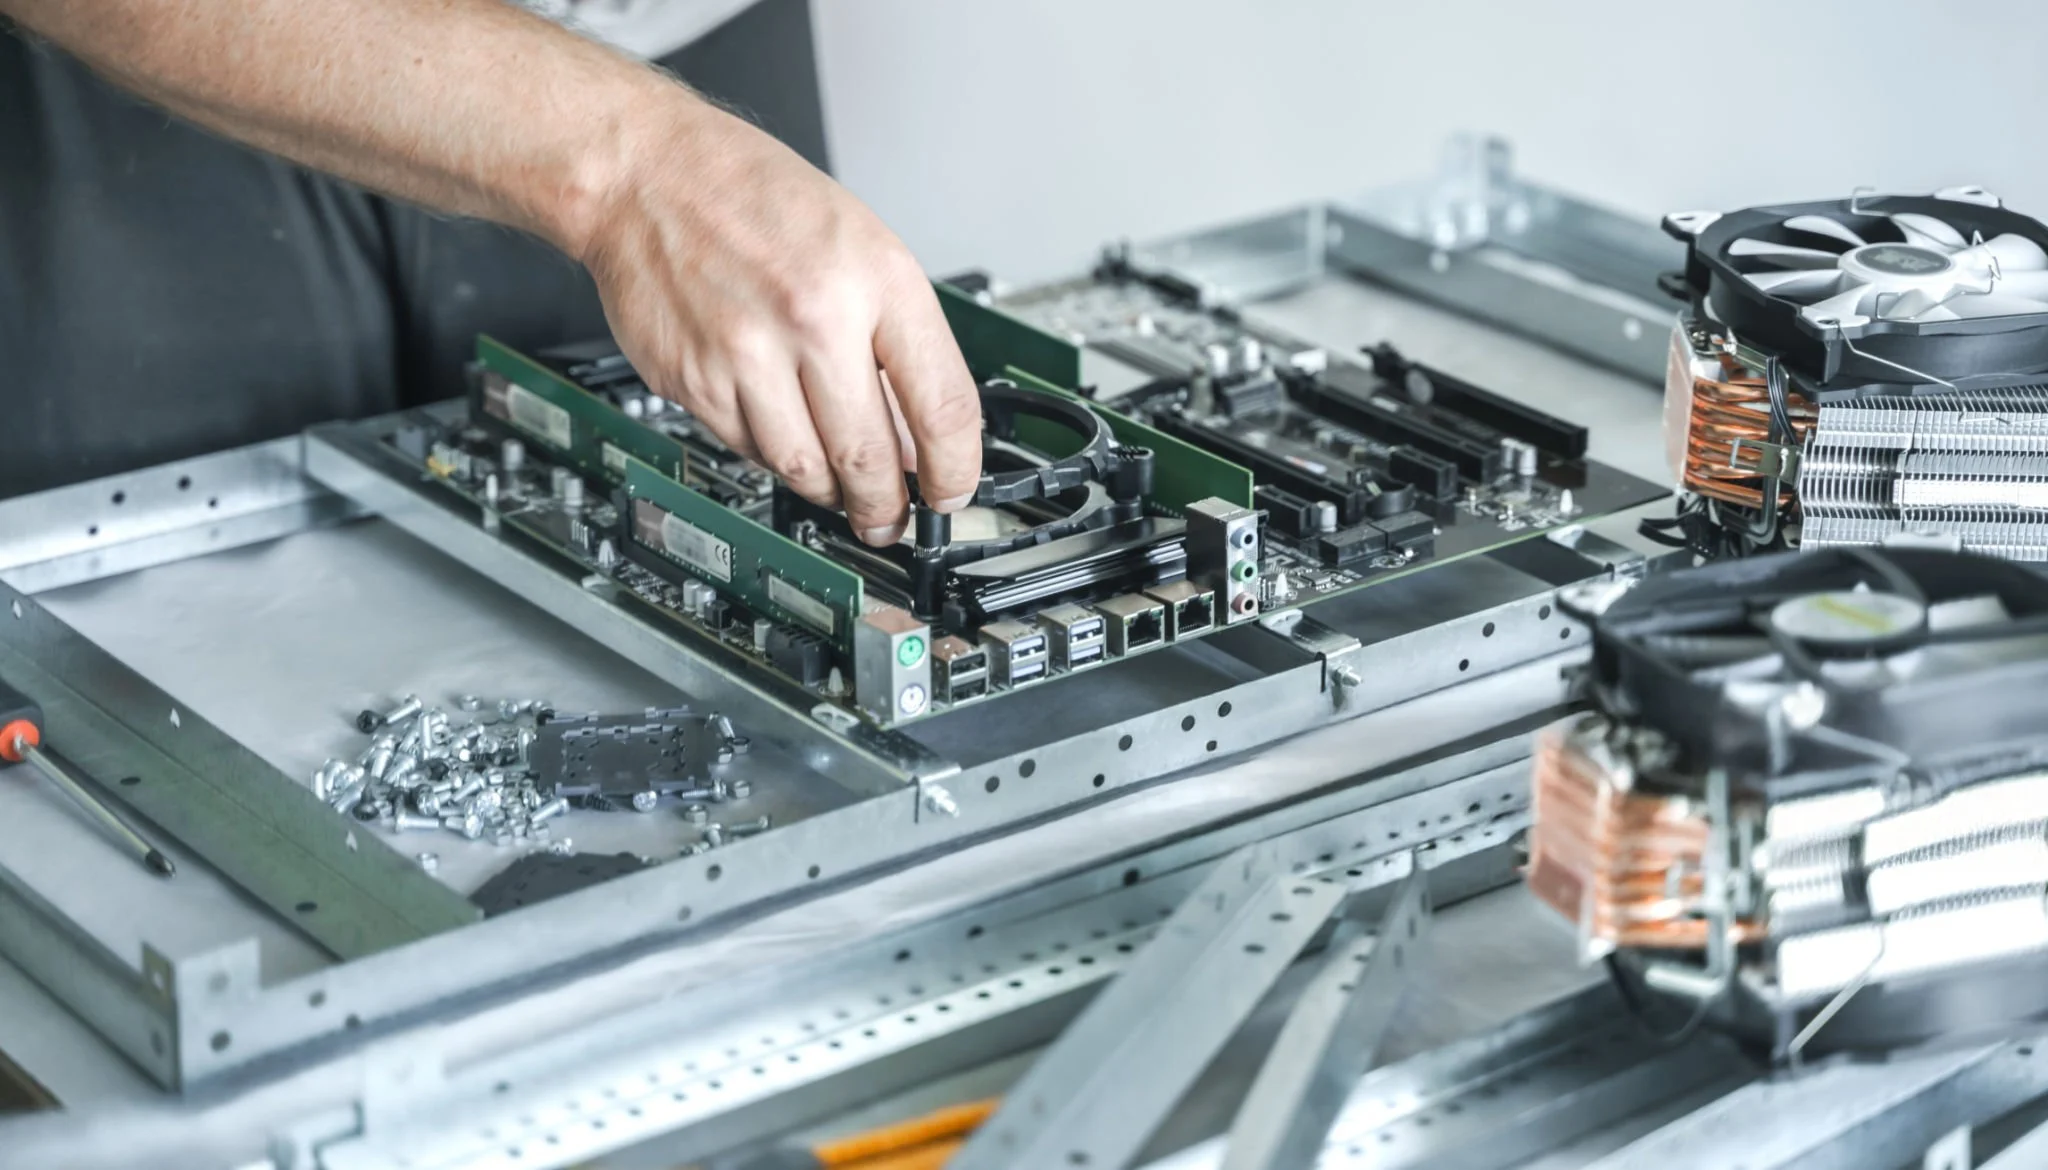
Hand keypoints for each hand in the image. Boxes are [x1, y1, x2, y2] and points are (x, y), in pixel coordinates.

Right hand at [576, 94, 982, 545]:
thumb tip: (915, 434)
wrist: (645, 175)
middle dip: (888, 507)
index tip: (951, 494)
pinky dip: (772, 456)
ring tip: (840, 490)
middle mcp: (815, 319)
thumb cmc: (753, 197)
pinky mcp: (695, 381)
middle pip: (871, 459)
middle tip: (891, 520)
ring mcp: (749, 354)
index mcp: (876, 279)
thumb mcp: (860, 243)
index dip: (955, 470)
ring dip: (830, 492)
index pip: (941, 406)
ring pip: (806, 470)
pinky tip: (780, 433)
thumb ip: (894, 338)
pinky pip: (749, 450)